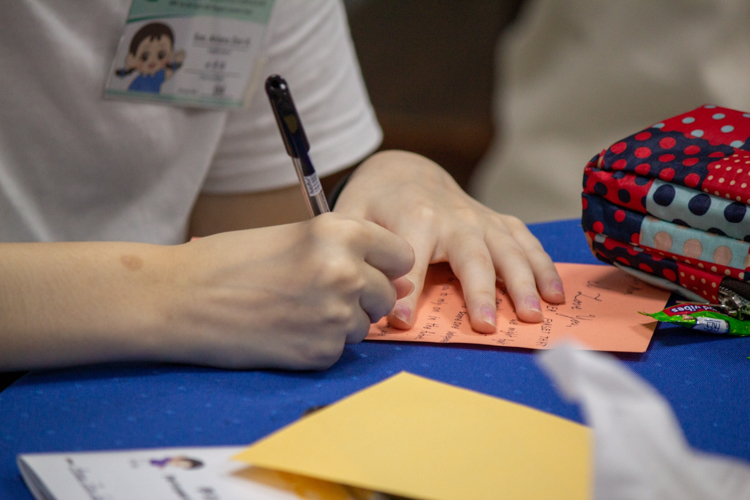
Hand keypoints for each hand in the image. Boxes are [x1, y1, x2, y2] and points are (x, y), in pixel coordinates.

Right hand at [168, 213, 413, 368]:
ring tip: (295, 308)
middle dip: (363, 296)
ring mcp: (335, 316)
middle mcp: (346, 272)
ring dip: (341, 320)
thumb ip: (351, 253)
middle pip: (388, 294)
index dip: (383, 264)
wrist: (181, 298)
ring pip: (366, 324)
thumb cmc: (232, 260)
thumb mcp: (297, 238)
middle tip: (316, 291)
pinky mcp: (320, 352)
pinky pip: (339, 349)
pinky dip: (319, 343)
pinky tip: (285, 330)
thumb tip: (404, 283)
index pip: (401, 255)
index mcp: (342, 233)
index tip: (364, 268)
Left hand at [334, 151, 564, 332]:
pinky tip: (556, 294)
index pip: (412, 259)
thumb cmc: (376, 203)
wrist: (405, 172)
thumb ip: (358, 249)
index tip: (403, 323)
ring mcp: (481, 219)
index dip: (406, 292)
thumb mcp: (354, 218)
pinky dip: (544, 266)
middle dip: (480, 291)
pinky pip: (526, 242)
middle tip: (486, 327)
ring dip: (524, 282)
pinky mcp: (498, 222)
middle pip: (473, 256)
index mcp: (415, 217)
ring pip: (509, 250)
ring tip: (534, 314)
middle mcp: (455, 217)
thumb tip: (363, 289)